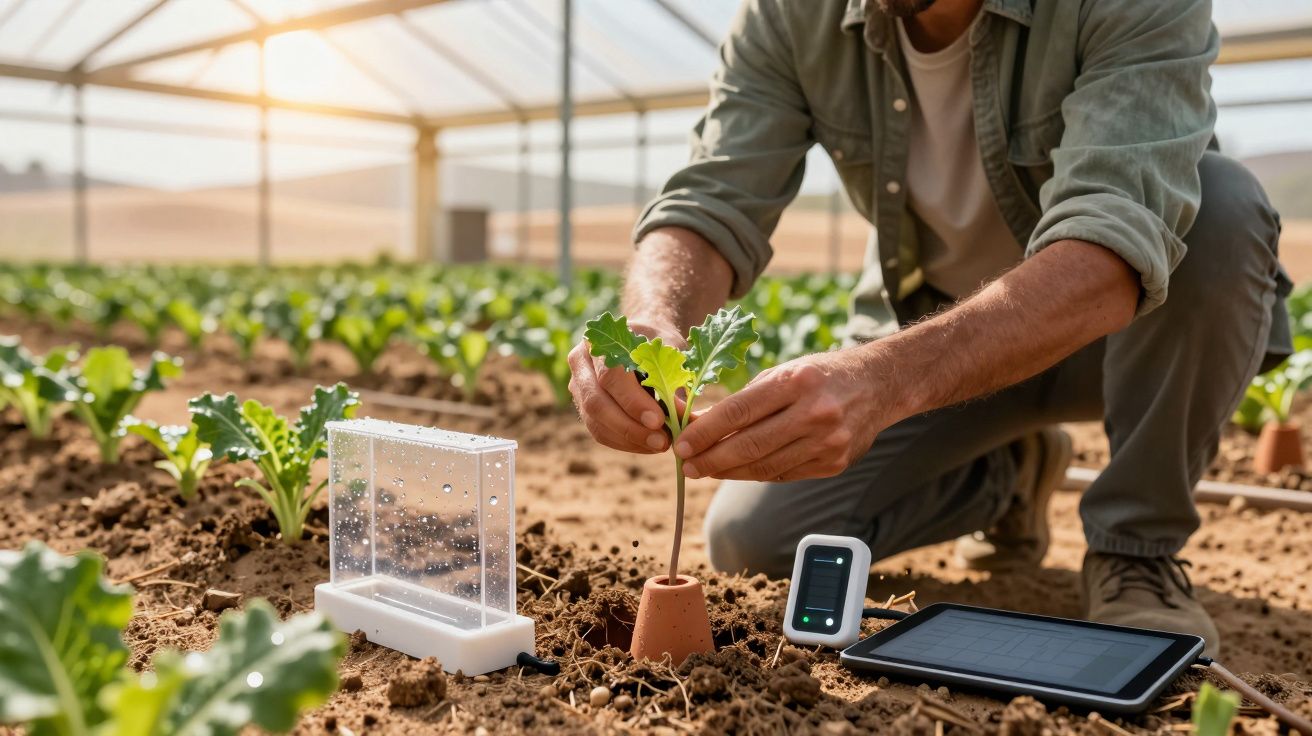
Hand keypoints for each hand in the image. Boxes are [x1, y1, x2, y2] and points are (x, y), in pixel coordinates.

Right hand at [568, 319, 685, 453]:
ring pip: (596, 423)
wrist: (642, 335)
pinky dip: (625, 443)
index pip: (610, 376)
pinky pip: (600, 432)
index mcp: (600, 342)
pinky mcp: (584, 408)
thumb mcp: (669, 354)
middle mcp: (581, 364)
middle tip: (661, 442)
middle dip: (630, 428)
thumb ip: (672, 382)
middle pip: (596, 404)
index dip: (633, 402)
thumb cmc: (658, 342)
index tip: (658, 421)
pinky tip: (648, 445)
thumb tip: (682, 419)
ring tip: (659, 445)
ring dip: (629, 440)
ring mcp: (579, 388)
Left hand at [674, 348, 887, 480]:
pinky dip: (756, 473)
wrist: (877, 385)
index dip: (705, 432)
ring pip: (766, 466)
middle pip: (750, 445)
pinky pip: (785, 474)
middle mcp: (815, 412)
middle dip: (711, 459)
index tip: (681, 444)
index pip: (739, 412)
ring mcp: (828, 441)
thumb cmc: (818, 375)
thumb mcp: (781, 373)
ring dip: (729, 472)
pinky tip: (737, 471)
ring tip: (706, 470)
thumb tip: (696, 423)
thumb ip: (742, 400)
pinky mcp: (834, 463)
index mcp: (797, 381)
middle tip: (686, 466)